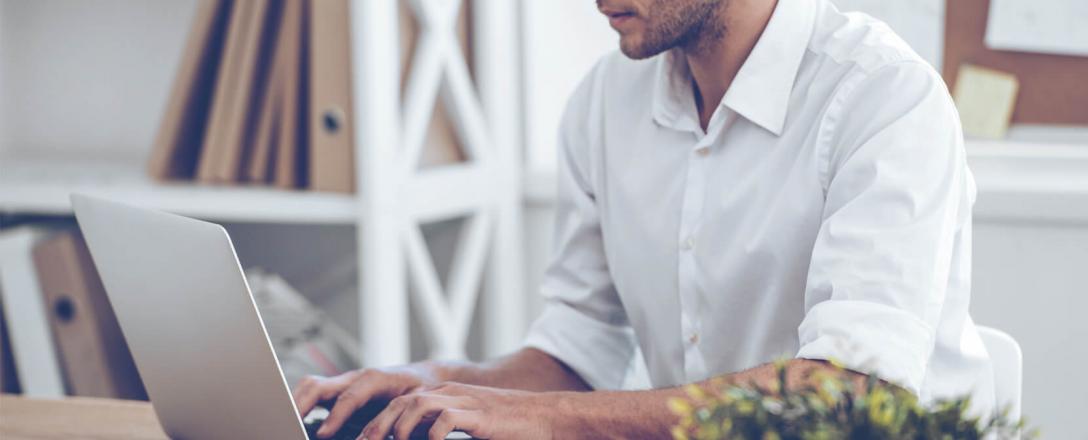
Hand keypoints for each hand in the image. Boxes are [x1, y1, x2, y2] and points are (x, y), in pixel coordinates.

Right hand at [292, 364, 443, 437]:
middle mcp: (355, 378)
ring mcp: (344, 382)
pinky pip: (313, 393)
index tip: (322, 435)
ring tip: (284, 424)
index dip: (335, 416)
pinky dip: (300, 405)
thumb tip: (388, 435)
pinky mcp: (339, 390)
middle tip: (289, 426)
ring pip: (310, 386)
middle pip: (318, 385)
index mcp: (375, 378)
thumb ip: (400, 416)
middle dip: (300, 405)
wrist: (425, 376)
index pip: (349, 397)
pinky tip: (293, 422)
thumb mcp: (417, 402)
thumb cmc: (421, 390)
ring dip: (295, 403)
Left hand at [360, 382, 563, 439]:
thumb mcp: (470, 428)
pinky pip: (446, 418)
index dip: (376, 422)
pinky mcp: (479, 414)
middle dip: (376, 426)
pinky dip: (431, 434)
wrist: (547, 418)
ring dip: (398, 427)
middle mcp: (450, 394)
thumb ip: (441, 433)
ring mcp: (464, 401)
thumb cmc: (510, 427)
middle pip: (401, 402)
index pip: (400, 403)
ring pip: (417, 404)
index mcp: (444, 397)